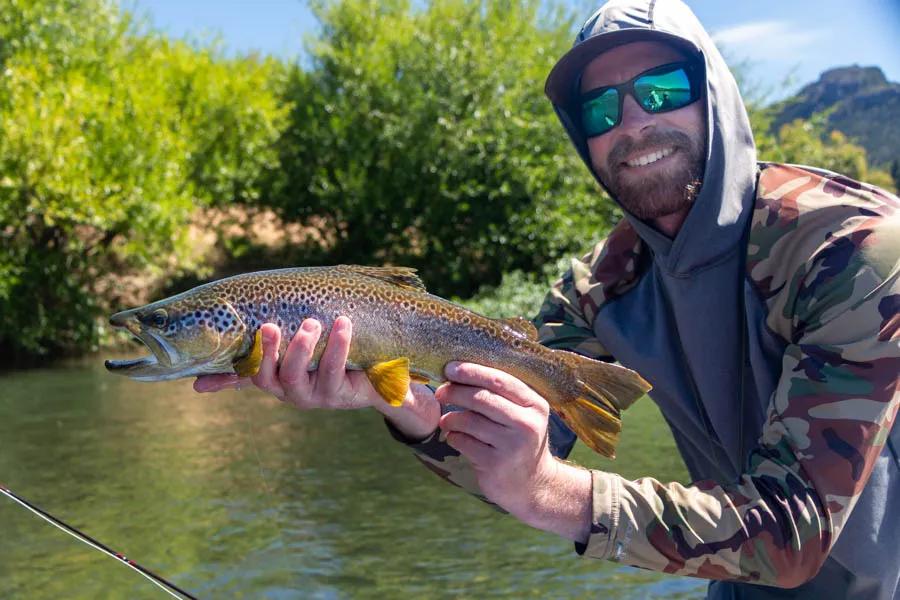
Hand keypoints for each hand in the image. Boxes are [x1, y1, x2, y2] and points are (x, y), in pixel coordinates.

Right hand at [194, 317, 439, 438]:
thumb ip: (256, 363)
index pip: (249, 376)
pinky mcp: (342, 394)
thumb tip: (197, 386)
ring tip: (313, 321)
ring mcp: (317, 395)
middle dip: (270, 351)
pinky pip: (335, 368)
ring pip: (303, 373)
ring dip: (304, 345)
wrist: (374, 382)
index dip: (230, 372)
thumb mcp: (292, 361)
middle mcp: (292, 393)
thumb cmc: (325, 363)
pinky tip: (344, 323)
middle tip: (271, 326)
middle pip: (272, 377)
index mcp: (276, 382)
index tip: (218, 362)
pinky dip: (338, 344)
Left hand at [436, 361, 591, 541]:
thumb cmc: (521, 441)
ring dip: (450, 418)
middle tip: (440, 392)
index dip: (472, 371)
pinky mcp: (495, 465)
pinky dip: (453, 436)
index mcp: (535, 405)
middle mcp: (526, 424)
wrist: (533, 485)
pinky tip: (455, 438)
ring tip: (446, 421)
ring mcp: (511, 446)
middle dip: (455, 391)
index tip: (450, 368)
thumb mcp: (524, 415)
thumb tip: (459, 372)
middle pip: (481, 398)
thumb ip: (501, 394)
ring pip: (469, 421)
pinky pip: (463, 442)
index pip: (499, 380)